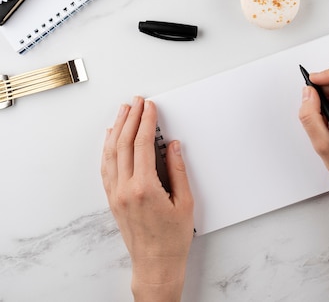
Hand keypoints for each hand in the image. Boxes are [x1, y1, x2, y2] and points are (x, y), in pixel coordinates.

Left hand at [101, 97, 193, 301]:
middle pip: (123, 144)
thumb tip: (173, 146)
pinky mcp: (112, 199)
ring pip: (111, 153)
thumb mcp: (185, 202)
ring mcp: (115, 194)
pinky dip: (108, 148)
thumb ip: (178, 171)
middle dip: (131, 119)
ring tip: (123, 111)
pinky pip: (106, 167)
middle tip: (137, 102)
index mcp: (144, 188)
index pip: (142, 145)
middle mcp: (125, 189)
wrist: (155, 263)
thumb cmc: (172, 238)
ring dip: (116, 129)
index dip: (146, 122)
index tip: (150, 107)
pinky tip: (111, 138)